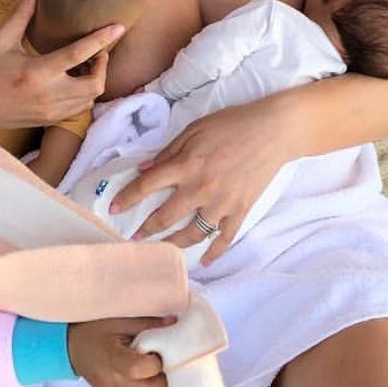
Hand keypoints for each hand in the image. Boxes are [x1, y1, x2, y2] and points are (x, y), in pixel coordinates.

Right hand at [0, 0, 121, 130]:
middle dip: (103, 66)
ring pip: (90, 98)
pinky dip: (84, 94)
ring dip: (95, 80)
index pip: (78, 54)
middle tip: (98, 52)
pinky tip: (75, 81)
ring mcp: (51, 111)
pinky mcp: (49, 120)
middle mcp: (48, 95)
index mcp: (37, 72)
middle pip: (95, 83)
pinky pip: (79, 109)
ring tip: (87, 65)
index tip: (118, 27)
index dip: (101, 40)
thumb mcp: (1, 40)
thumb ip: (21, 14)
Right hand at [67, 316, 174, 386]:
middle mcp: (113, 384)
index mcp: (112, 361)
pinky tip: (141, 365)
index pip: (144, 368)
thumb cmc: (94, 329)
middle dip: (164, 372)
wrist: (70, 347)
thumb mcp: (118, 319)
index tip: (161, 344)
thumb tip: (175, 324)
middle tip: (162, 353)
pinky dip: (147, 380)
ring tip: (150, 357)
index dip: (159, 358)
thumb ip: (148, 323)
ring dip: (156, 377)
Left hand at [111, 98, 299, 265]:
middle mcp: (201, 188)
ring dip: (174, 244)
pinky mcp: (241, 210)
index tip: (113, 209)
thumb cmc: (232, 124)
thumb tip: (143, 170)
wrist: (273, 131)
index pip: (147, 186)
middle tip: (134, 238)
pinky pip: (225, 238)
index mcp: (186, 165)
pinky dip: (215, 252)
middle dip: (146, 229)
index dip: (127, 199)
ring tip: (162, 250)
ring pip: (192, 233)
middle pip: (166, 216)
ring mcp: (222, 203)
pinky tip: (204, 261)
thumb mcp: (194, 130)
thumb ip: (168, 152)